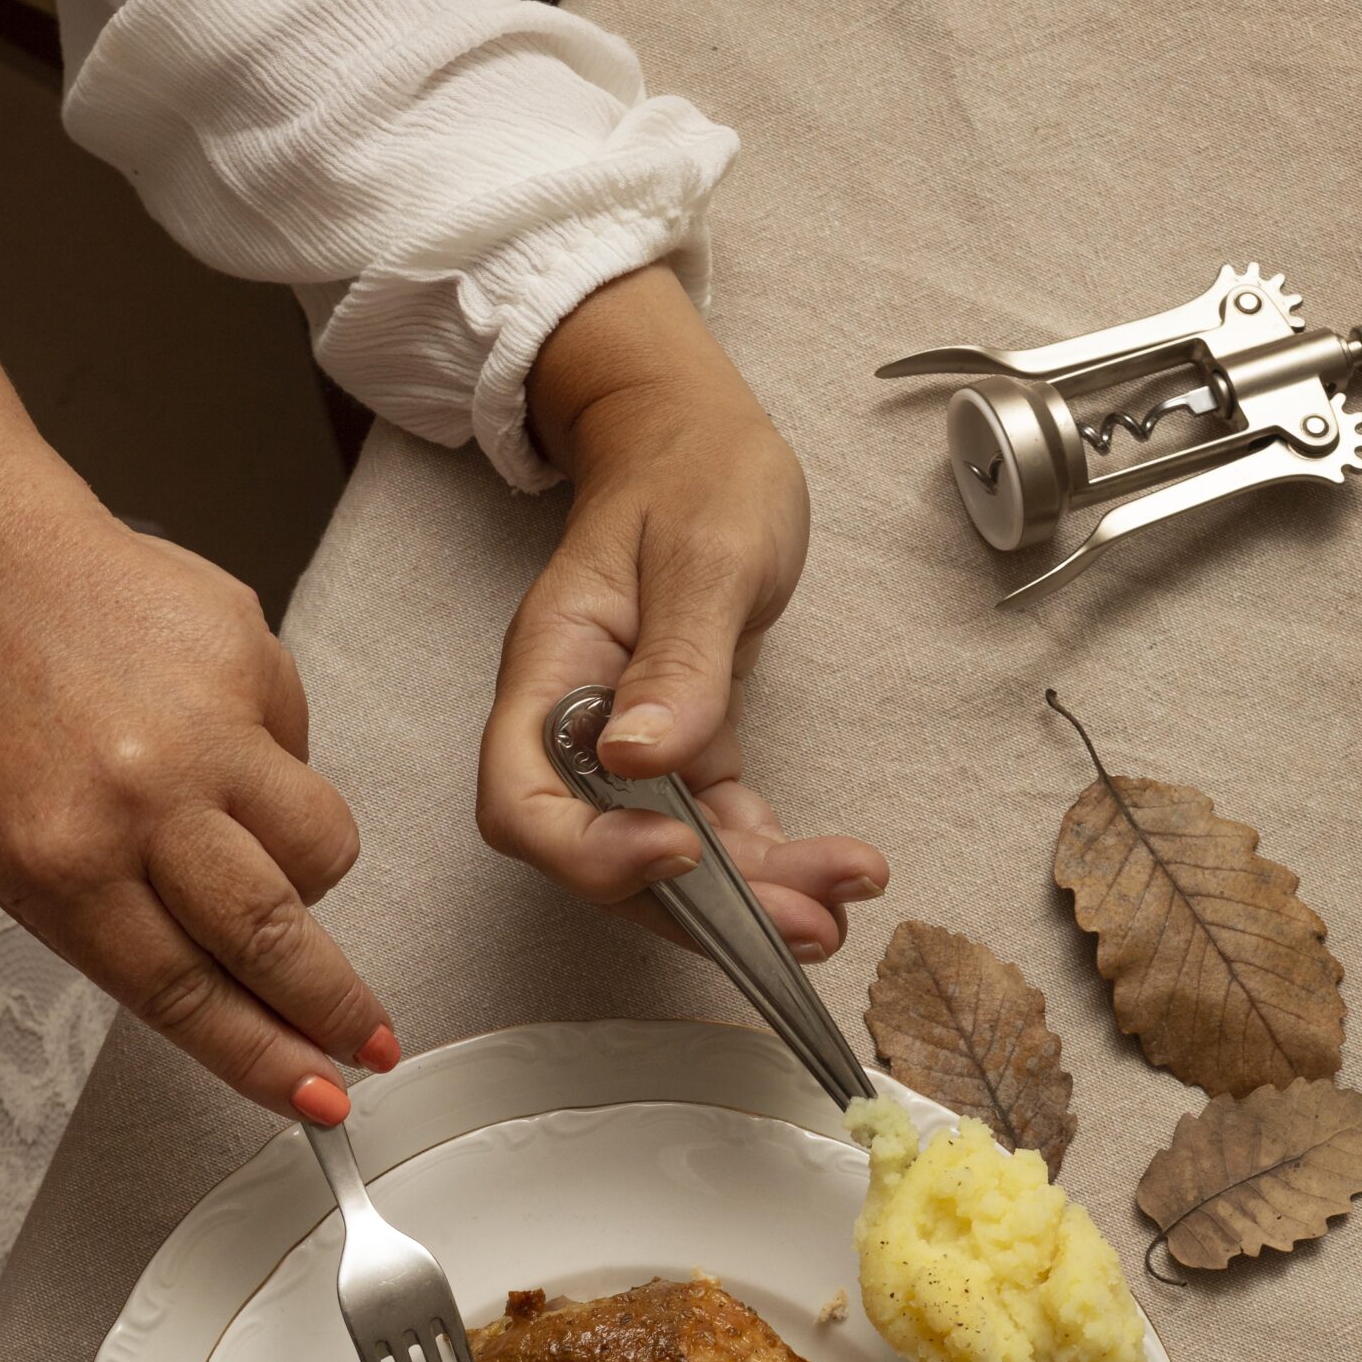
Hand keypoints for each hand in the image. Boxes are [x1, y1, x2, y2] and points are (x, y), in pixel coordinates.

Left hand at [0, 489, 395, 1122]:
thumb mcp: (12, 860)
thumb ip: (124, 933)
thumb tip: (244, 1003)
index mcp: (64, 863)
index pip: (190, 997)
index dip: (268, 1060)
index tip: (320, 1096)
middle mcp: (140, 796)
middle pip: (274, 935)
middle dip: (337, 1007)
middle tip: (372, 1040)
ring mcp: (204, 721)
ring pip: (322, 845)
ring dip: (309, 874)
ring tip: (258, 850)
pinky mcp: (248, 654)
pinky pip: (302, 749)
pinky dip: (271, 762)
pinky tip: (209, 732)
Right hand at [479, 265, 886, 958]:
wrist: (698, 436)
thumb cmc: (692, 469)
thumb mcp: (704, 549)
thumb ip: (676, 659)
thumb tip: (637, 756)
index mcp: (550, 672)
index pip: (526, 805)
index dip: (591, 854)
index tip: (682, 850)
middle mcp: (577, 727)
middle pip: (605, 855)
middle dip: (699, 907)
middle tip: (800, 924)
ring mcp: (628, 748)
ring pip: (671, 859)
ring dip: (750, 901)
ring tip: (836, 913)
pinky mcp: (683, 752)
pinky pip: (716, 831)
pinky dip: (769, 862)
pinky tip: (831, 873)